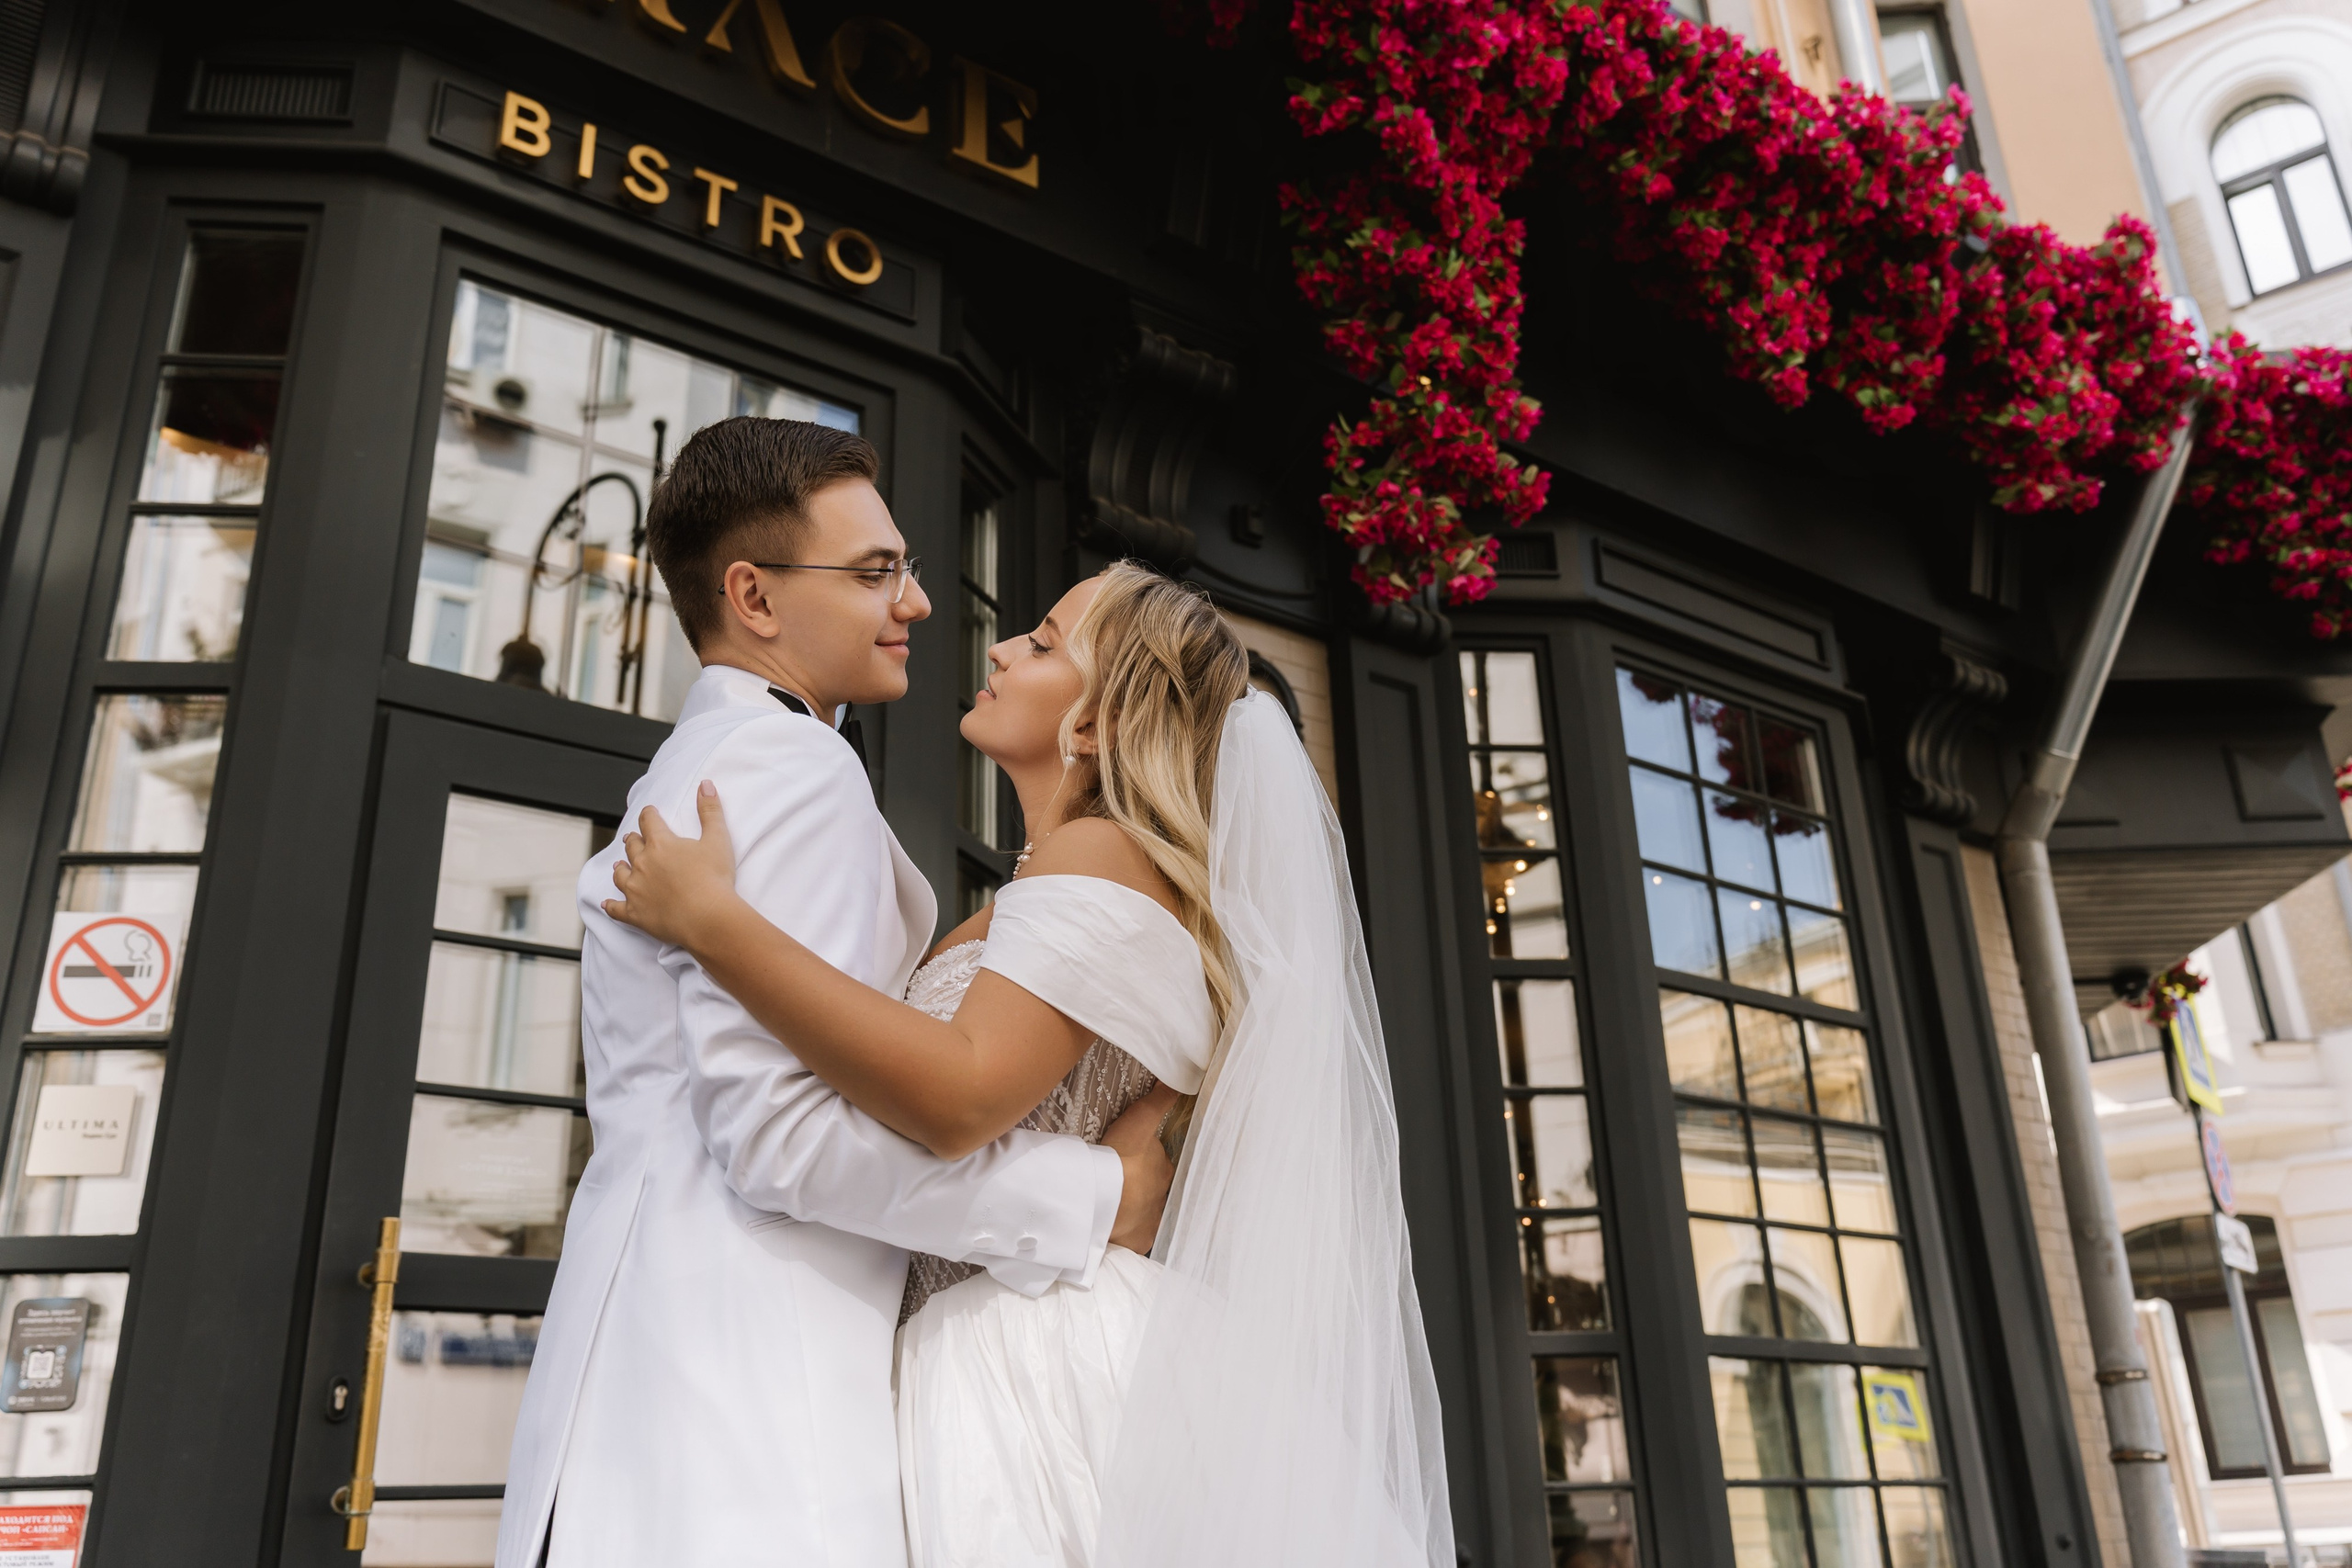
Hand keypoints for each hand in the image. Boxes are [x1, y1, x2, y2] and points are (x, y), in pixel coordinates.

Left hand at [604, 781, 742, 948]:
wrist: (708, 918)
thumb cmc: (714, 879)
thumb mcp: (718, 839)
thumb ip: (710, 810)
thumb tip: (705, 785)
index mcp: (660, 844)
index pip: (649, 822)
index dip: (649, 815)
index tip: (650, 812)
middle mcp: (642, 864)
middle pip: (632, 847)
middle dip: (633, 840)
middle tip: (633, 838)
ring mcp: (635, 890)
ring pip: (620, 874)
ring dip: (620, 867)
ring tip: (620, 864)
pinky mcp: (635, 914)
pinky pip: (616, 908)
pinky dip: (611, 905)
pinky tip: (606, 903)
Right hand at [1104, 1083, 1178, 1253]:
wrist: (1107, 1197)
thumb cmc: (1124, 1155)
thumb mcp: (1142, 1119)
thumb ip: (1161, 1099)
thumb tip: (1182, 1079)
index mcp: (1164, 1170)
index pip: (1158, 1164)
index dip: (1146, 1162)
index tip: (1131, 1161)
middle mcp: (1164, 1196)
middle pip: (1152, 1189)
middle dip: (1141, 1187)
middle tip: (1121, 1184)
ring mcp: (1152, 1221)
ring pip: (1145, 1213)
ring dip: (1134, 1210)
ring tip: (1116, 1206)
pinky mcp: (1139, 1240)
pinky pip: (1133, 1236)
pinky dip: (1127, 1233)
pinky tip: (1115, 1228)